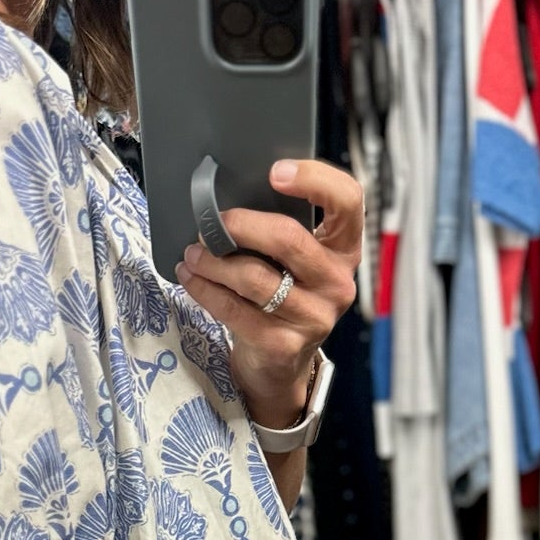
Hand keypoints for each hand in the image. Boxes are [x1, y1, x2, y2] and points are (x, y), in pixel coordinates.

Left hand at [174, 158, 362, 427]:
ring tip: (193, 254)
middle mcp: (337, 283)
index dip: (315, 179)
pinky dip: (205, 290)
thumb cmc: (284, 298)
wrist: (280, 367)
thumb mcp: (295, 263)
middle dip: (240, 226)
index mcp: (344, 250)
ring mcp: (313, 318)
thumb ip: (281, 231)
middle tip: (210, 224)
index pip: (348, 201)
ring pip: (254, 277)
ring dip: (214, 262)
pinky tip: (190, 278)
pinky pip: (234, 309)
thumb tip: (228, 199)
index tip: (275, 173)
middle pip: (288, 239)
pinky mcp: (282, 344)